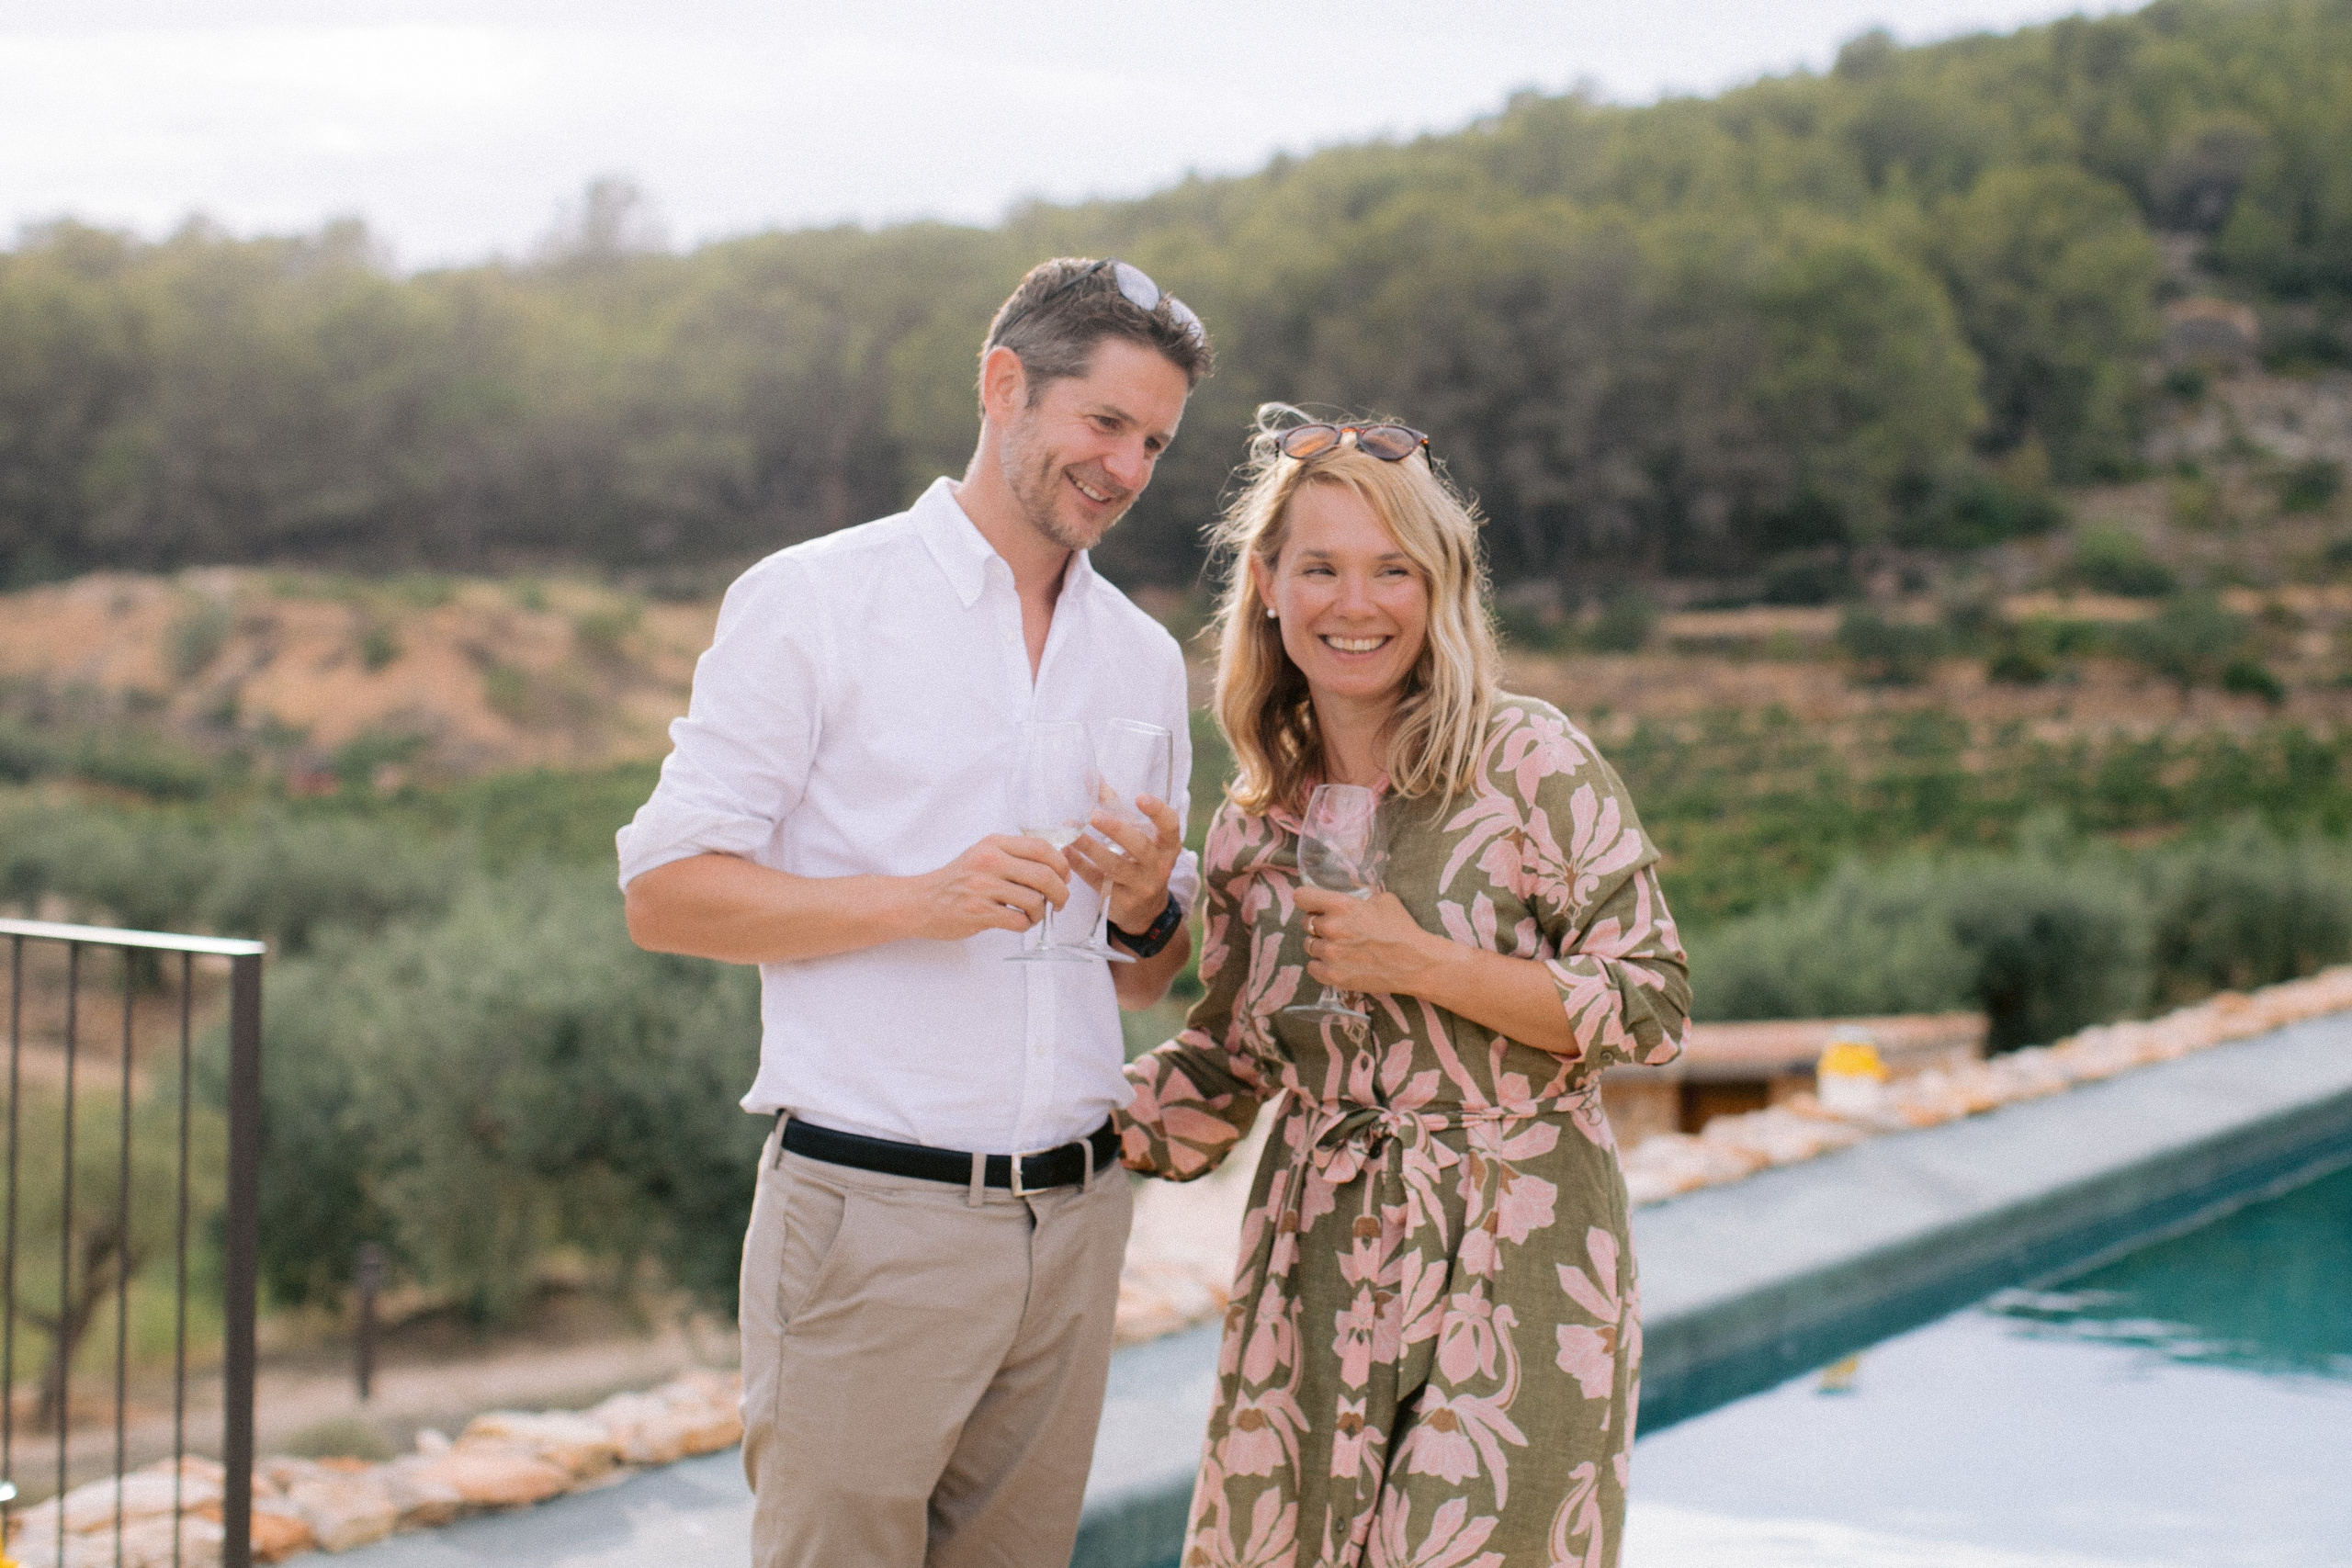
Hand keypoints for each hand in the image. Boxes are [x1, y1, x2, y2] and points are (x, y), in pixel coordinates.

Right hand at [906, 834, 1071, 940]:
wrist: (922, 902)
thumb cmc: (958, 881)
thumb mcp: (984, 856)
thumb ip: (1015, 856)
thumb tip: (1059, 864)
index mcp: (993, 844)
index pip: (1041, 847)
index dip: (1061, 864)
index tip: (1065, 877)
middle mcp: (989, 861)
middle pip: (1044, 874)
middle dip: (1061, 892)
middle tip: (1060, 902)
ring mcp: (982, 887)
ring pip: (1034, 900)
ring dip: (1041, 912)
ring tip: (1033, 914)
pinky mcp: (979, 912)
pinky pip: (1019, 920)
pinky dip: (1026, 924)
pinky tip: (1019, 922)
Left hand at [1069, 786, 1181, 931]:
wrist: (1146, 910)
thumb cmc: (1138, 859)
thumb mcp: (1135, 832)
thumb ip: (1113, 804)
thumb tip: (1090, 774)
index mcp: (1167, 845)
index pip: (1170, 826)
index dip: (1157, 812)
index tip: (1139, 797)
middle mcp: (1159, 866)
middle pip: (1140, 847)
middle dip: (1116, 830)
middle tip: (1093, 815)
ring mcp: (1141, 886)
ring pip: (1115, 866)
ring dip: (1090, 847)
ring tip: (1070, 830)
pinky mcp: (1121, 902)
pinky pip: (1098, 882)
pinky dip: (1080, 865)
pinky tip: (1065, 851)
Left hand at [1294, 885, 1440, 996]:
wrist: (1415, 963)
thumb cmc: (1402, 929)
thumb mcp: (1383, 900)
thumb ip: (1359, 899)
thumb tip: (1348, 900)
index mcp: (1341, 905)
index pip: (1301, 897)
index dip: (1307, 900)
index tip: (1313, 905)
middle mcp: (1331, 928)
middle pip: (1305, 922)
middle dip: (1319, 924)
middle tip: (1338, 930)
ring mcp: (1330, 954)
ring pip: (1309, 945)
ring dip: (1321, 945)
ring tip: (1341, 948)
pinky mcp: (1332, 976)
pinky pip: (1312, 967)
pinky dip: (1322, 965)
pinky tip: (1338, 963)